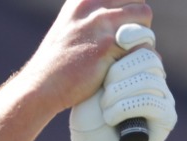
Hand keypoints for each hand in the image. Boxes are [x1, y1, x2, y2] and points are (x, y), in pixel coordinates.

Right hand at [18, 0, 153, 113]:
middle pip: (139, 4)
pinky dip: (140, 58)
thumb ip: (94, 14)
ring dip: (142, 37)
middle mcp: (93, 5)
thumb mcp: (71, 24)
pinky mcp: (107, 45)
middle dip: (140, 23)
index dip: (130, 11)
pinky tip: (124, 68)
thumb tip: (126, 14)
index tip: (124, 29)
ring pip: (144, 18)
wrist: (41, 86)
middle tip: (127, 45)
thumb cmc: (58, 61)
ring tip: (127, 55)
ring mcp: (100, 23)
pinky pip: (142, 44)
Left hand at [66, 24, 175, 140]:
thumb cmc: (90, 125)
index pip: (142, 44)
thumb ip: (108, 65)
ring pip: (149, 79)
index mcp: (137, 70)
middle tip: (103, 94)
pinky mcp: (167, 117)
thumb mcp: (93, 89)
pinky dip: (127, 108)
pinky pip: (152, 101)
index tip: (112, 49)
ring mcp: (163, 97)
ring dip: (120, 94)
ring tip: (105, 111)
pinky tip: (112, 119)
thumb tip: (125, 34)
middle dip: (120, 73)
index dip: (129, 43)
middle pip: (147, 58)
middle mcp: (154, 80)